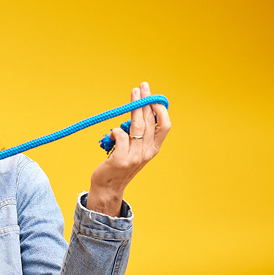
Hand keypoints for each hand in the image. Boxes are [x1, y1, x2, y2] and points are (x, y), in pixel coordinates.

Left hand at [86, 82, 170, 215]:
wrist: (108, 187)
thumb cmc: (119, 164)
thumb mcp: (135, 149)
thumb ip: (139, 135)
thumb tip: (138, 110)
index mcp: (154, 148)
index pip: (165, 126)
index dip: (160, 109)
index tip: (152, 96)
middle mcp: (147, 152)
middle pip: (150, 121)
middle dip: (146, 101)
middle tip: (141, 87)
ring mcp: (135, 157)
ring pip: (137, 126)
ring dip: (134, 107)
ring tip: (132, 94)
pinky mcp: (121, 160)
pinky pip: (121, 136)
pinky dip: (115, 130)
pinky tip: (111, 133)